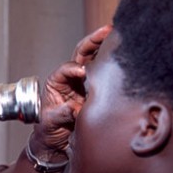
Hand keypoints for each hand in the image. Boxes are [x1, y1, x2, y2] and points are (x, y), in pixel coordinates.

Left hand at [33, 25, 110, 153]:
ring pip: (95, 59)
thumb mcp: (50, 122)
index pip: (66, 69)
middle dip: (94, 40)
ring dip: (105, 46)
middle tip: (107, 30)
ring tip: (117, 35)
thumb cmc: (48, 130)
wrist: (55, 142)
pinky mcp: (96, 90)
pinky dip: (113, 63)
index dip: (73, 69)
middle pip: (82, 54)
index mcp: (55, 82)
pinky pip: (105, 73)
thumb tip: (75, 108)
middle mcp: (70, 78)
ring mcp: (84, 82)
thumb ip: (61, 114)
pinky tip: (124, 55)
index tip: (82, 72)